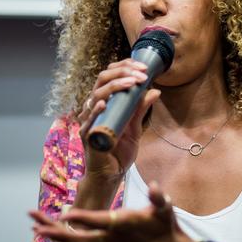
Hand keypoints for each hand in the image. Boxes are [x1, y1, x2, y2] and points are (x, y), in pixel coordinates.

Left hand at [30, 182, 214, 241]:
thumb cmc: (164, 226)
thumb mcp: (164, 209)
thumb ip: (158, 198)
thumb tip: (155, 186)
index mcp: (122, 224)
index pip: (99, 221)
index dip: (82, 218)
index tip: (65, 214)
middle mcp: (111, 238)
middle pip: (79, 237)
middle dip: (56, 231)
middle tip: (35, 224)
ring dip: (56, 236)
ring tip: (36, 228)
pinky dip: (65, 241)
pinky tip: (54, 236)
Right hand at [77, 58, 160, 183]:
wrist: (112, 174)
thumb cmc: (119, 150)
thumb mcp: (135, 126)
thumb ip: (141, 109)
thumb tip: (155, 91)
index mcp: (105, 102)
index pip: (110, 76)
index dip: (125, 67)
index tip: (144, 67)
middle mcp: (94, 107)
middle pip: (102, 80)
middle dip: (122, 72)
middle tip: (141, 74)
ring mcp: (89, 120)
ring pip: (96, 95)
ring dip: (115, 86)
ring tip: (131, 83)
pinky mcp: (86, 135)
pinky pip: (89, 120)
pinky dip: (96, 109)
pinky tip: (104, 103)